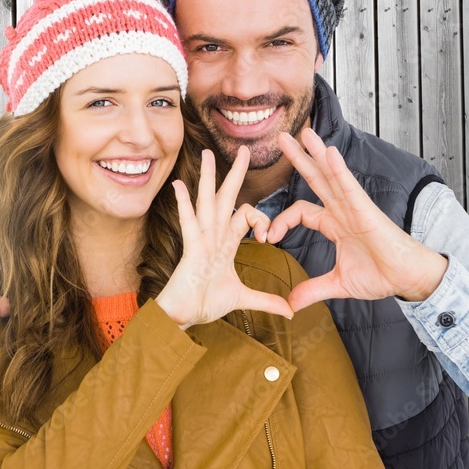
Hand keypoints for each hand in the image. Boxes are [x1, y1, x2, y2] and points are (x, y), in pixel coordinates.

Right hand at [156, 147, 293, 327]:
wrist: (182, 318)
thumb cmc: (205, 303)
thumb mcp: (243, 299)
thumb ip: (266, 301)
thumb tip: (290, 311)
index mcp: (225, 243)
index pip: (245, 216)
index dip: (261, 220)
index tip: (268, 237)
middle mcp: (213, 236)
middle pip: (227, 198)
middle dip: (236, 174)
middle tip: (244, 150)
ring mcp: (200, 240)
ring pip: (206, 203)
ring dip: (208, 178)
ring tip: (207, 153)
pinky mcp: (190, 250)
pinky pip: (188, 224)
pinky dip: (183, 205)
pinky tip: (178, 185)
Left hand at [267, 129, 448, 311]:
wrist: (405, 278)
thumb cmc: (380, 276)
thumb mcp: (338, 284)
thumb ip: (313, 290)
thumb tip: (290, 305)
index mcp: (334, 225)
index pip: (301, 212)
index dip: (282, 221)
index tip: (268, 238)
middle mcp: (342, 211)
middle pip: (315, 180)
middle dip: (298, 159)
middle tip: (280, 139)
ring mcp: (354, 207)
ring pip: (331, 175)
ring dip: (316, 153)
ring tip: (302, 133)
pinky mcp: (366, 210)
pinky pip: (349, 186)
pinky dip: (339, 169)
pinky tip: (328, 152)